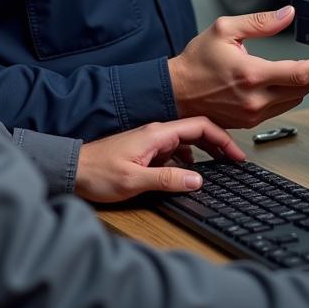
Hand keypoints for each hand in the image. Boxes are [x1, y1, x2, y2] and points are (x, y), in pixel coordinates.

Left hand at [74, 117, 244, 203]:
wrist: (71, 170)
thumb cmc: (96, 173)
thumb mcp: (134, 180)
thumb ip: (168, 179)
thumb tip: (197, 180)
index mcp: (156, 135)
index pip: (199, 127)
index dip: (222, 139)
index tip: (237, 153)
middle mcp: (155, 135)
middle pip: (196, 132)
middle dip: (218, 144)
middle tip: (235, 160)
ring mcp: (150, 143)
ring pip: (186, 142)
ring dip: (205, 152)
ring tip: (221, 165)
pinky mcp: (144, 153)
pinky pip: (174, 152)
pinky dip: (189, 160)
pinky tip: (191, 172)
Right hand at [167, 6, 308, 128]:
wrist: (176, 92)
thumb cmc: (195, 62)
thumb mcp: (224, 30)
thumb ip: (260, 22)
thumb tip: (287, 15)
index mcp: (251, 74)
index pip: (301, 72)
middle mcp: (255, 99)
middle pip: (304, 89)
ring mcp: (253, 114)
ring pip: (295, 100)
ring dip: (306, 84)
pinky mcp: (250, 122)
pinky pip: (281, 108)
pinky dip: (291, 94)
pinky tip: (289, 82)